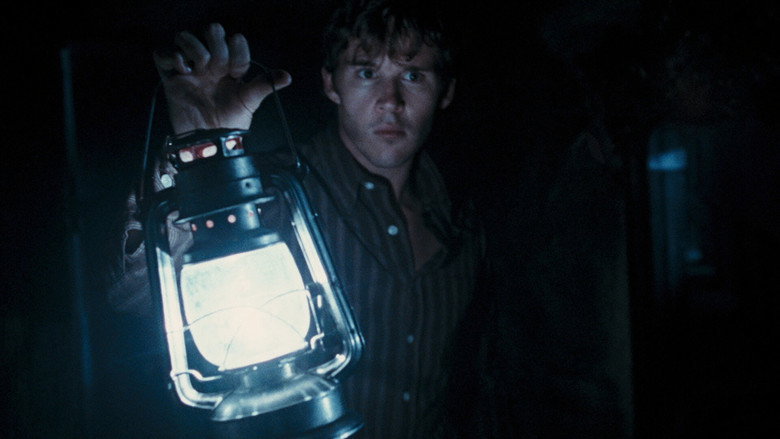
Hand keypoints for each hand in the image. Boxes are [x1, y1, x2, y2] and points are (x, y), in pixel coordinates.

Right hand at [153, 23, 291, 133]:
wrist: (209, 139)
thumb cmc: (231, 121)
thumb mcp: (249, 101)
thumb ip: (265, 85)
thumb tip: (287, 76)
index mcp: (231, 66)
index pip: (235, 41)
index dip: (237, 49)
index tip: (236, 70)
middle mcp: (211, 63)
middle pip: (211, 31)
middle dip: (216, 44)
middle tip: (217, 66)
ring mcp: (190, 68)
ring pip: (185, 36)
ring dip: (194, 47)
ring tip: (199, 68)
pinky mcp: (171, 77)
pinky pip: (162, 53)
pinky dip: (171, 56)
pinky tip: (183, 70)